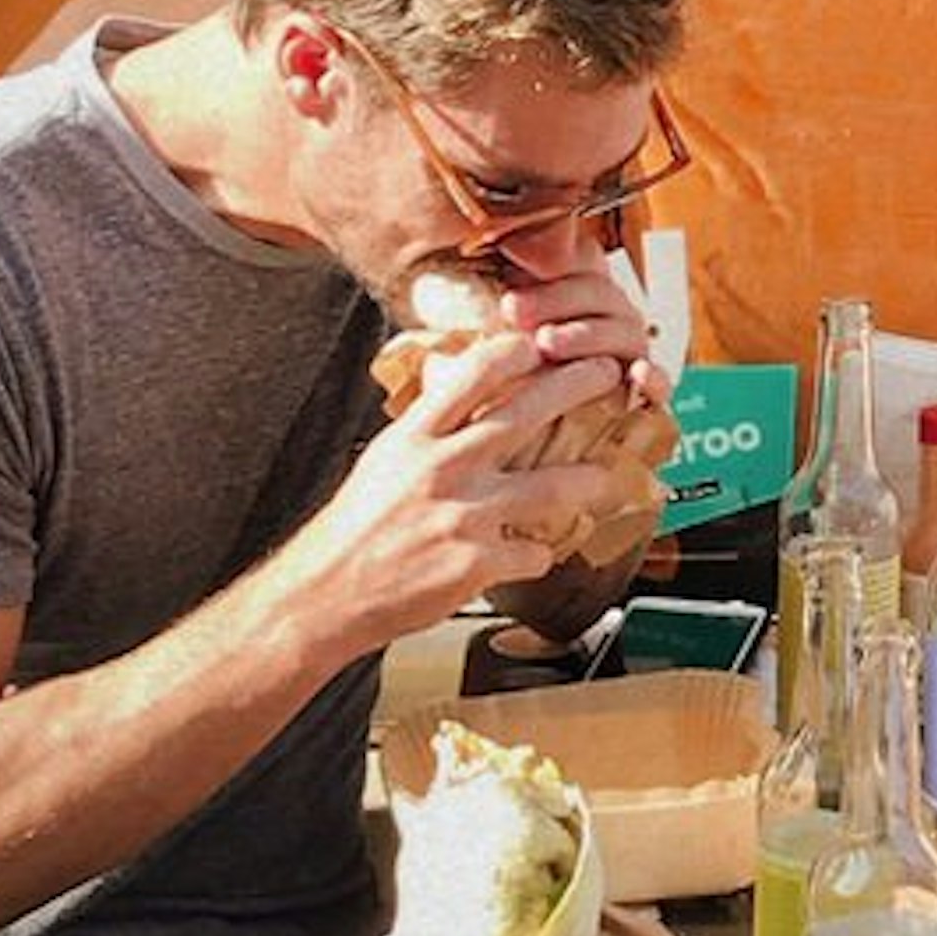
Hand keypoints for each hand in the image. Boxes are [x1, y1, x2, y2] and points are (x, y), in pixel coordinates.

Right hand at [306, 317, 662, 635]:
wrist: (330, 591)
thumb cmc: (356, 528)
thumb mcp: (386, 460)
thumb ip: (428, 430)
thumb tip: (460, 397)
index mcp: (415, 436)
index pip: (474, 374)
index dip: (518, 351)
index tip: (543, 344)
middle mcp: (442, 467)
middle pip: (526, 414)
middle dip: (577, 387)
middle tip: (607, 376)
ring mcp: (463, 515)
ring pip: (550, 487)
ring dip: (588, 481)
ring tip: (606, 478)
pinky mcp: (475, 563)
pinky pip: (533, 553)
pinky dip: (539, 554)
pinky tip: (536, 553)